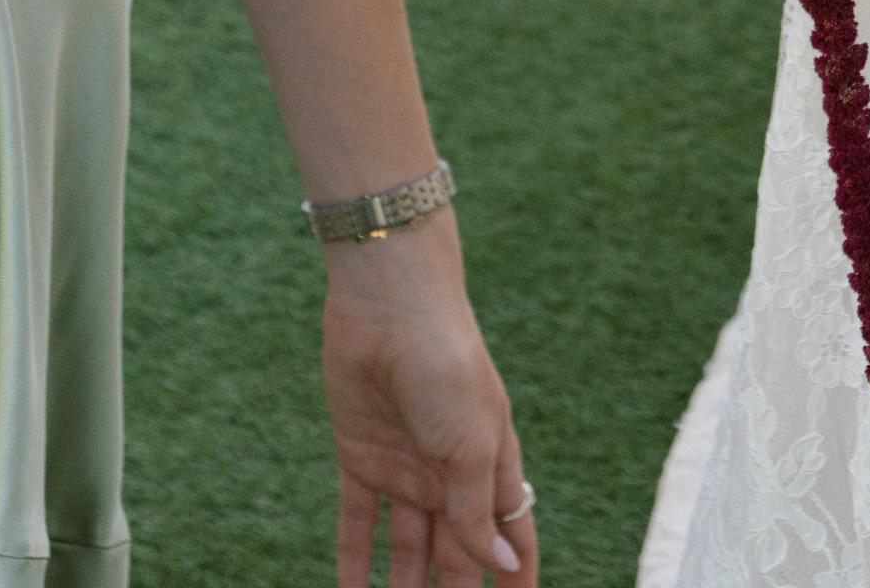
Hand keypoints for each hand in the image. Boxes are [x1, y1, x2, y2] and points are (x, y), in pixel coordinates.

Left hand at [325, 232, 536, 587]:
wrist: (389, 307)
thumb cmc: (446, 364)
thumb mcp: (471, 443)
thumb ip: (477, 509)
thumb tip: (499, 563)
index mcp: (490, 464)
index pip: (510, 535)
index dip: (514, 575)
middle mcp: (449, 473)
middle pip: (455, 553)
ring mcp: (405, 468)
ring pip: (407, 549)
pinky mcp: (361, 459)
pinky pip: (359, 525)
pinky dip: (355, 564)